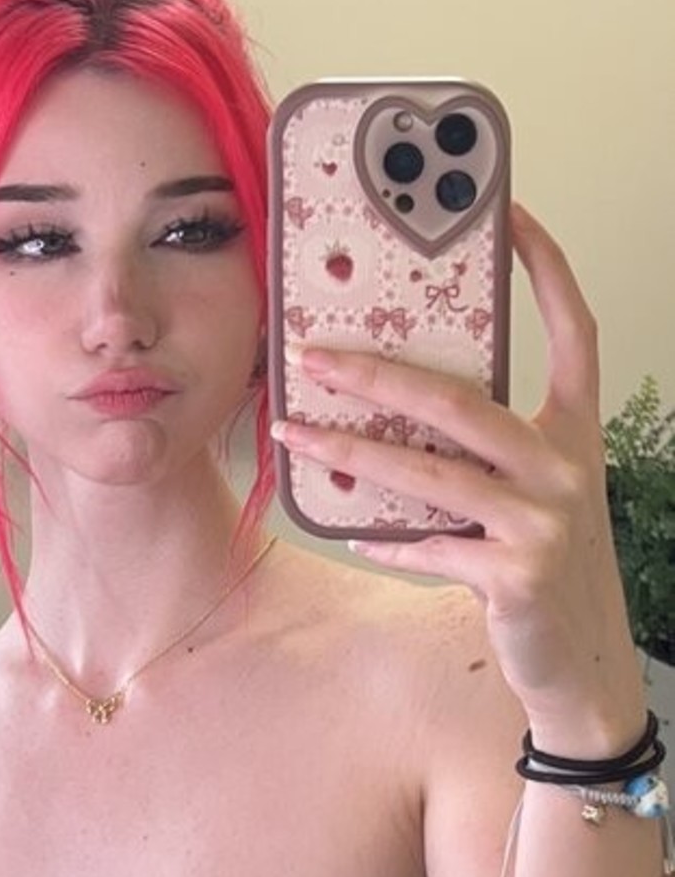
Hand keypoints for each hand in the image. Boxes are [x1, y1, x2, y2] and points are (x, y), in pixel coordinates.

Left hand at [270, 200, 644, 741]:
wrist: (583, 664)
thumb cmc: (547, 568)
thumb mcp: (533, 496)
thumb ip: (486, 451)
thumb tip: (392, 403)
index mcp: (576, 432)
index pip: (573, 331)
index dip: (546, 268)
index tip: (510, 212)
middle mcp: (566, 466)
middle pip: (460, 400)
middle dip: (376, 374)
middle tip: (311, 352)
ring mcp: (544, 522)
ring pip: (429, 472)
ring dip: (351, 452)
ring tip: (293, 431)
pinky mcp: (517, 575)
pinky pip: (430, 546)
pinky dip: (386, 542)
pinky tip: (351, 534)